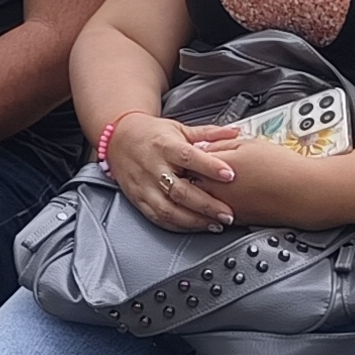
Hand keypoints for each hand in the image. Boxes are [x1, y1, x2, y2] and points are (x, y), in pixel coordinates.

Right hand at [103, 111, 243, 231]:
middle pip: (180, 190)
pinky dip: (179, 225)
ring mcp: (144, 186)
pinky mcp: (139, 200)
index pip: (188, 156)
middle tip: (228, 213)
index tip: (230, 174)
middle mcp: (153, 167)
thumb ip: (208, 133)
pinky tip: (195, 226)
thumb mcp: (179, 128)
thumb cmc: (151, 135)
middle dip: (207, 205)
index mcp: (164, 146)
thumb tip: (235, 132)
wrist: (119, 140)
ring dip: (194, 220)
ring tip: (215, 224)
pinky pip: (158, 218)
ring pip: (169, 209)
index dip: (210, 167)